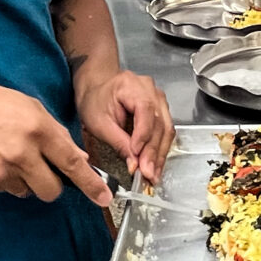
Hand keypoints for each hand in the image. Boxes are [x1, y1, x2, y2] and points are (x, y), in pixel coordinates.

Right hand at [0, 76, 112, 208]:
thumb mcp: (30, 108)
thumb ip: (56, 134)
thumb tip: (79, 159)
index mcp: (38, 130)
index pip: (72, 163)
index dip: (91, 184)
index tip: (104, 198)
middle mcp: (22, 153)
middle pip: (52, 191)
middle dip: (51, 185)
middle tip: (40, 169)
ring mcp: (1, 170)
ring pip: (27, 192)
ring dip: (24, 180)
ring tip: (7, 156)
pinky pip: (4, 190)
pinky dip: (3, 179)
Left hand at [75, 67, 173, 184]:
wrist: (96, 88)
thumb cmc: (94, 100)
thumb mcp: (99, 122)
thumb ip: (118, 142)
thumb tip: (134, 164)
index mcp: (132, 86)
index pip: (146, 111)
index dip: (144, 136)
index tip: (138, 158)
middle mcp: (150, 90)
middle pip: (160, 123)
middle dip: (153, 152)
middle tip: (148, 174)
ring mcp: (158, 99)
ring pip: (166, 129)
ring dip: (160, 154)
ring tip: (154, 175)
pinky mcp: (160, 110)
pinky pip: (165, 131)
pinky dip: (160, 150)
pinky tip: (156, 165)